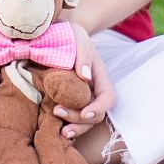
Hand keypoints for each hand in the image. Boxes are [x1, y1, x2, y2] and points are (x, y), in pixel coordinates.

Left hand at [53, 21, 115, 137]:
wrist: (56, 32)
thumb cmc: (70, 33)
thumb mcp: (78, 36)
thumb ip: (83, 53)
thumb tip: (84, 77)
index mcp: (99, 76)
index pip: (108, 98)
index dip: (98, 108)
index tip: (85, 113)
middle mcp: (92, 90)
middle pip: (95, 114)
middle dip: (80, 120)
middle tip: (58, 112)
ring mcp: (80, 97)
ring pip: (85, 121)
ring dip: (75, 128)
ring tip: (60, 131)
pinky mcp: (67, 100)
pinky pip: (71, 117)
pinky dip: (65, 126)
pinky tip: (55, 130)